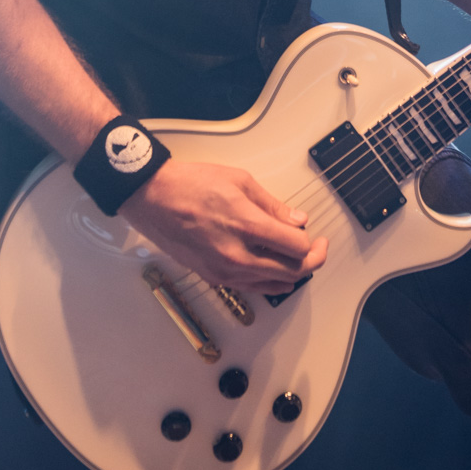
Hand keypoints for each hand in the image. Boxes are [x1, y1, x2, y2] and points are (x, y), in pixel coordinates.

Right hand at [119, 158, 328, 289]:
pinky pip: (251, 287)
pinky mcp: (212, 277)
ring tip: (296, 258)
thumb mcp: (240, 181)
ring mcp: (223, 270)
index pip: (297, 248)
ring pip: (272, 284)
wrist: (153, 197)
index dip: (313, 243)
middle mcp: (236, 255)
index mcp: (246, 226)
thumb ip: (272, 205)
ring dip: (291, 273)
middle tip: (316, 249)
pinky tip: (275, 271)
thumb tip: (296, 220)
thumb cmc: (190, 184)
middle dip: (310, 261)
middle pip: (290, 271)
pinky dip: (269, 282)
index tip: (317, 237)